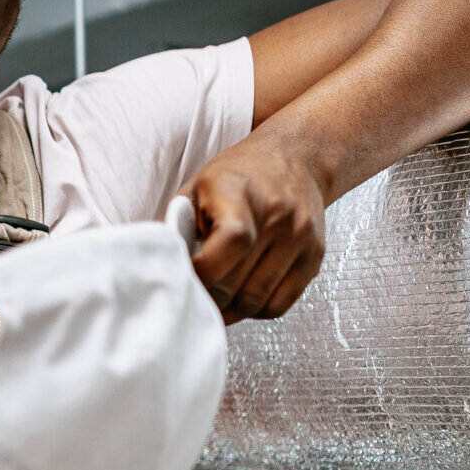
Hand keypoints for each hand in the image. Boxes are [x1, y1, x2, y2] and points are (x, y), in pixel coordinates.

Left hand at [176, 141, 327, 321]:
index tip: (182, 279)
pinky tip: (239, 299)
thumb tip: (156, 261)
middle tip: (189, 302)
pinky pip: (280, 305)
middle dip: (208, 300)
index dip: (201, 273)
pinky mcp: (314, 258)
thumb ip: (176, 222)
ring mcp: (301, 239)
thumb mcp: (199, 185)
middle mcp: (279, 216)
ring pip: (258, 302)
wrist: (296, 157)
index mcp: (242, 194)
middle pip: (239, 283)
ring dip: (230, 312)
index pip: (230, 245)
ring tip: (211, 305)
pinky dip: (255, 311)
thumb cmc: (238, 175)